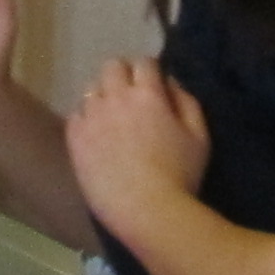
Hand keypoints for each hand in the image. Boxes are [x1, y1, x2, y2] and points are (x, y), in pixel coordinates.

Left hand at [64, 57, 209, 236]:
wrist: (147, 212)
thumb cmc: (180, 175)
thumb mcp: (200, 137)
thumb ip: (187, 102)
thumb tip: (171, 82)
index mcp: (147, 94)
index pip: (144, 62)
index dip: (150, 70)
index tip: (154, 85)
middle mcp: (115, 97)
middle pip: (112, 66)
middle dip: (123, 75)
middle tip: (132, 97)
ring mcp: (91, 117)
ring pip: (91, 89)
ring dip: (103, 95)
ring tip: (112, 116)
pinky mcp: (74, 138)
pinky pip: (75, 114)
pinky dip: (86, 118)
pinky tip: (96, 135)